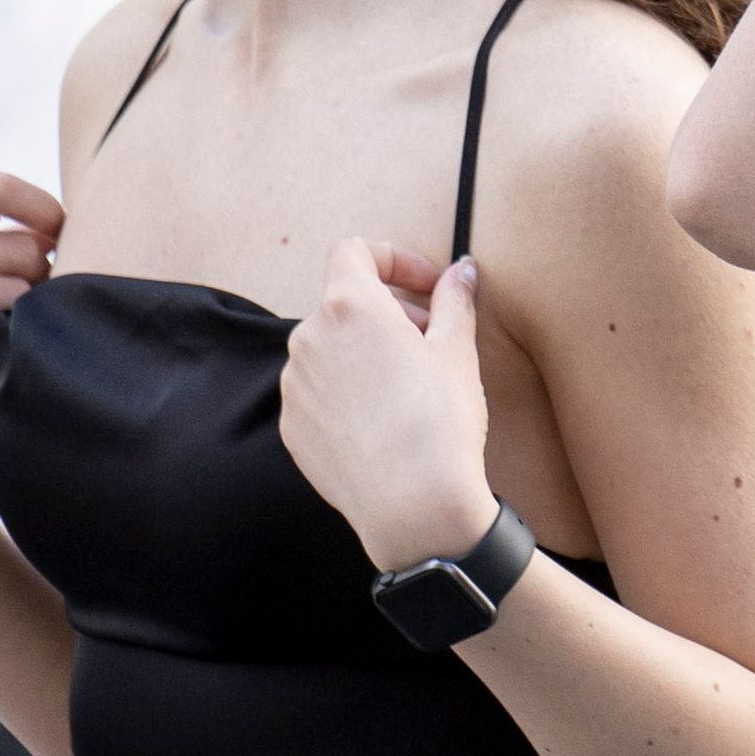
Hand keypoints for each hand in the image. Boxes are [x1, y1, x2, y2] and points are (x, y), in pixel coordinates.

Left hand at [280, 241, 500, 571]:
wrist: (411, 504)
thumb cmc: (438, 420)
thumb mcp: (457, 350)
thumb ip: (454, 300)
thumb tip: (462, 271)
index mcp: (349, 306)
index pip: (354, 251)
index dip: (394, 259)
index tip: (428, 286)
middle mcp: (308, 338)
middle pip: (344, 302)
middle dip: (388, 310)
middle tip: (431, 337)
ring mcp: (294, 385)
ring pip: (329, 348)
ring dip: (364, 351)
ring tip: (407, 384)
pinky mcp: (291, 427)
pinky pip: (318, 391)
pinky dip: (347, 390)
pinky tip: (384, 419)